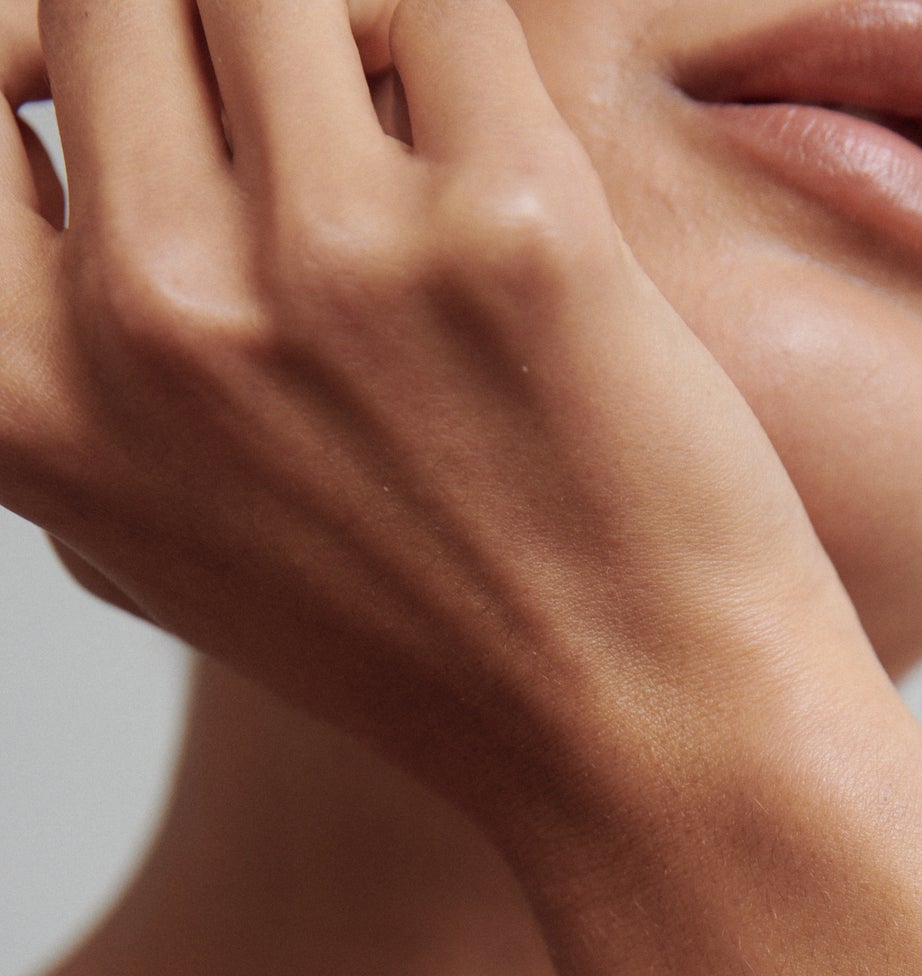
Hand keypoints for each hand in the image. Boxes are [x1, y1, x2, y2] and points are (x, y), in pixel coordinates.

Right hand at [0, 0, 861, 824]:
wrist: (633, 730)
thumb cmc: (423, 641)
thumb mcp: (165, 538)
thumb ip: (61, 363)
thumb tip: (15, 125)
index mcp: (31, 399)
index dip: (62, 66)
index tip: (171, 106)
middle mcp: (151, 321)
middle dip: (220, 34)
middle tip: (317, 119)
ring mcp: (329, 264)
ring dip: (345, 26)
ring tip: (413, 128)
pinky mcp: (511, 229)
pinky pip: (450, 2)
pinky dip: (465, 46)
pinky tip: (500, 151)